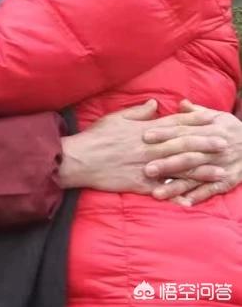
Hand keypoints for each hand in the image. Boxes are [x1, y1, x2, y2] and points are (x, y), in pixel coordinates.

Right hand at [59, 99, 227, 195]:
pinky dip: (177, 196)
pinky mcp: (140, 184)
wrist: (80, 159)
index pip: (175, 123)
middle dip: (206, 144)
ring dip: (201, 171)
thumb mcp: (116, 117)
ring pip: (179, 169)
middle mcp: (150, 148)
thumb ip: (138, 112)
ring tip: (220, 172)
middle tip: (225, 144)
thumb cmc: (97, 136)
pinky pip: (162, 191)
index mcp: (145, 130)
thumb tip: (155, 104)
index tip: (213, 118)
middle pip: (183, 145)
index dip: (195, 120)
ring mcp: (147, 167)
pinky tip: (192, 202)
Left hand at [143, 99, 241, 204]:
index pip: (183, 132)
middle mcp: (213, 149)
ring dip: (176, 185)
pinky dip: (198, 197)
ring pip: (195, 176)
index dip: (165, 133)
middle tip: (146, 169)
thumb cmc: (233, 130)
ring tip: (157, 193)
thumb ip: (197, 112)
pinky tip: (182, 203)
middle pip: (187, 155)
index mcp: (209, 129)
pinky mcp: (227, 181)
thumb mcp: (218, 116)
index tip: (146, 136)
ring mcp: (220, 166)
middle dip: (166, 163)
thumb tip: (180, 103)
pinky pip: (211, 190)